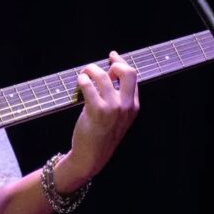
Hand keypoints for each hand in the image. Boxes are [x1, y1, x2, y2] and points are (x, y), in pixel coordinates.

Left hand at [59, 51, 139, 189]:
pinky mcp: (96, 110)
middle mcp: (126, 106)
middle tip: (100, 68)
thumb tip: (108, 75)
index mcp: (134, 106)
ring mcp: (112, 108)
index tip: (112, 57)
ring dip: (90, 70)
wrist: (92, 157)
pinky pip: (87, 85)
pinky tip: (79, 82)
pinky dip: (82, 79)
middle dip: (114, 63)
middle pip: (127, 72)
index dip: (121, 63)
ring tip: (83, 75)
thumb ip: (118, 98)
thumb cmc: (101, 135)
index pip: (133, 76)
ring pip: (102, 75)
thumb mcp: (118, 118)